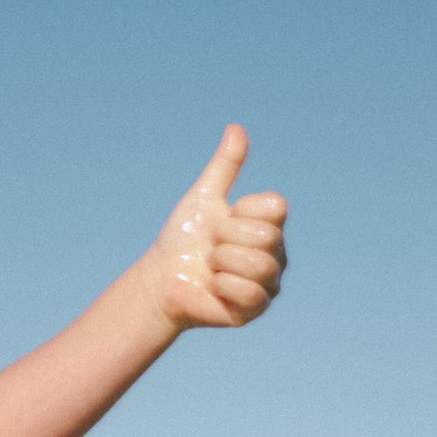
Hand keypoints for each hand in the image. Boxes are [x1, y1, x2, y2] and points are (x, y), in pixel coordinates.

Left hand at [149, 125, 288, 329]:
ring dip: (222, 263)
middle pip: (266, 235)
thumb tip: (236, 128)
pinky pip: (249, 293)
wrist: (160, 278)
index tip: (223, 218)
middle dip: (225, 238)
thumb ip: (225, 167)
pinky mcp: (256, 309)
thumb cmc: (183, 238)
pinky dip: (221, 286)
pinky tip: (212, 287)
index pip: (276, 206)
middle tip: (211, 246)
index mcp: (269, 224)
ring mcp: (269, 282)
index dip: (242, 211)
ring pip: (258, 264)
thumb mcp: (203, 198)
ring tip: (210, 266)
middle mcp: (277, 253)